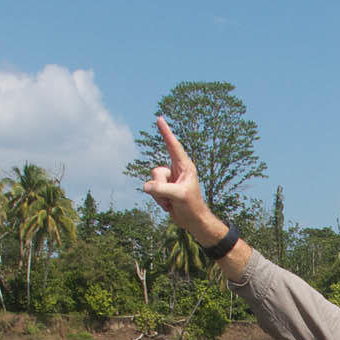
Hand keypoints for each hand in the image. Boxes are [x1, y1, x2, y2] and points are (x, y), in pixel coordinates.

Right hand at [139, 116, 221, 237]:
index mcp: (185, 166)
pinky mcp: (164, 188)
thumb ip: (161, 189)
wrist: (193, 221)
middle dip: (159, 187)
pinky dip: (159, 200)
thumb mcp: (178, 196)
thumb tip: (146, 186)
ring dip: (159, 196)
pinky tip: (169, 205)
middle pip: (156, 171)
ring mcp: (169, 179)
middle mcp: (176, 170)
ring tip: (171, 203)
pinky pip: (152, 190)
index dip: (166, 132)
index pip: (173, 145)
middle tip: (171, 198)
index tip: (159, 118)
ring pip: (152, 181)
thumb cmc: (192, 206)